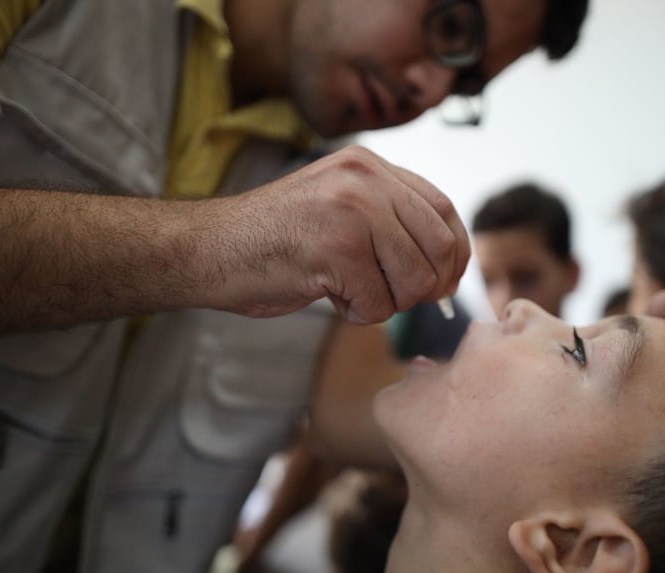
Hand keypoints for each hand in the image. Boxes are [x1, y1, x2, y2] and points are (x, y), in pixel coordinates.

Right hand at [204, 145, 469, 324]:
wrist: (209, 248)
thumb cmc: (275, 239)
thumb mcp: (340, 208)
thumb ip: (390, 222)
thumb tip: (448, 268)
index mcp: (369, 166)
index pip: (443, 209)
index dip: (455, 253)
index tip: (446, 281)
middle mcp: (365, 180)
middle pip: (439, 246)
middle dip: (426, 286)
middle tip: (396, 297)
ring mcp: (351, 211)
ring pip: (414, 279)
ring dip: (388, 302)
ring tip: (349, 290)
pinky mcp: (336, 249)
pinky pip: (378, 303)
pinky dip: (358, 313)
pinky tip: (327, 294)